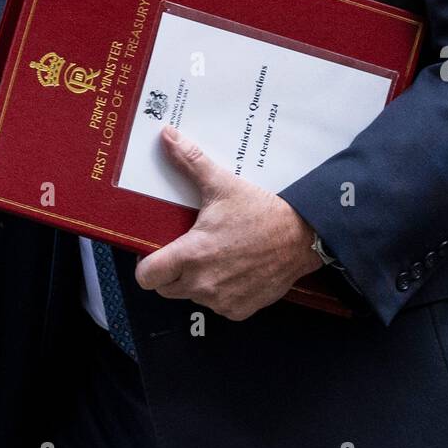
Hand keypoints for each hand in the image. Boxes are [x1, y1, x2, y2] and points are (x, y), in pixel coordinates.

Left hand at [134, 125, 323, 320]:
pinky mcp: (239, 311)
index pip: (146, 277)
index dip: (146, 264)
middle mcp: (202, 284)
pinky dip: (220, 291)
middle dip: (170, 271)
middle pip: (166, 288)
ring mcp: (221, 301)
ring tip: (213, 255)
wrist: (302, 237)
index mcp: (191, 255)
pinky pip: (217, 305)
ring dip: (196, 281)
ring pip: (191, 296)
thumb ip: (190, 162)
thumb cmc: (260, 212)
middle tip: (185, 248)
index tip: (155, 250)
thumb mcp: (222, 184)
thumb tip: (167, 136)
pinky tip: (232, 269)